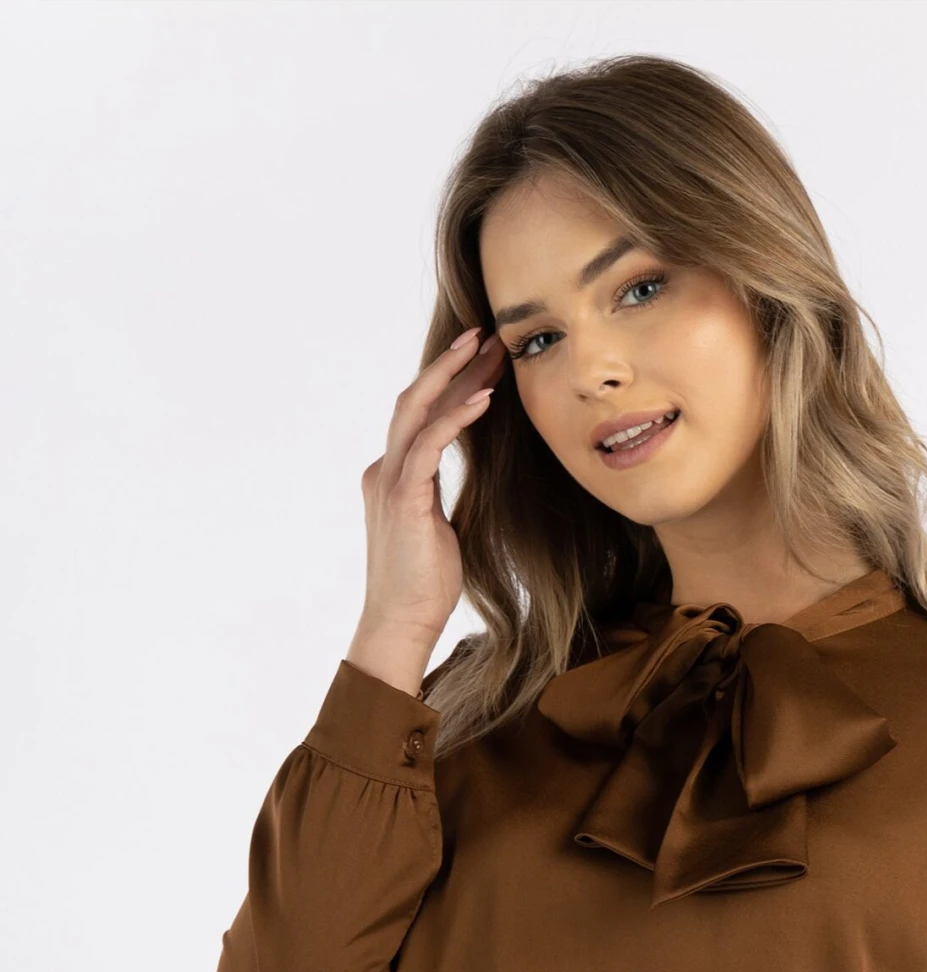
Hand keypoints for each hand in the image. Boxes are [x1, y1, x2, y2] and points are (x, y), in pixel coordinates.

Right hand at [346, 325, 508, 692]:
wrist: (401, 624)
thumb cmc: (426, 587)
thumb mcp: (441, 531)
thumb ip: (443, 497)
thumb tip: (469, 479)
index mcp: (392, 478)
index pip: (421, 417)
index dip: (453, 386)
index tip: (486, 364)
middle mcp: (384, 471)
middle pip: (415, 400)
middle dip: (451, 365)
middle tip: (486, 336)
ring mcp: (389, 482)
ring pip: (415, 410)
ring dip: (452, 376)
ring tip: (487, 351)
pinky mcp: (403, 499)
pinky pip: (429, 445)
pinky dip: (456, 418)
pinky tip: (485, 400)